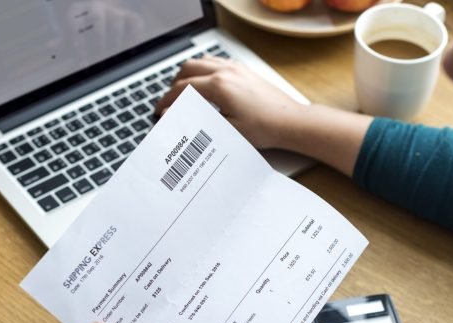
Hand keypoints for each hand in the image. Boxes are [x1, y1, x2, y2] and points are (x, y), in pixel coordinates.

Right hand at [155, 56, 303, 147]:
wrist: (291, 121)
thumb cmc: (265, 128)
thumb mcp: (227, 130)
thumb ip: (198, 121)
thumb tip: (176, 116)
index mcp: (219, 86)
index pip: (183, 88)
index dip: (168, 101)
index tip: (161, 111)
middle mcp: (226, 71)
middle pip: (188, 69)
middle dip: (174, 85)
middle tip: (170, 102)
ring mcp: (236, 68)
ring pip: (201, 61)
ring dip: (188, 74)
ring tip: (183, 92)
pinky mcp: (244, 70)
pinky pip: (216, 62)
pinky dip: (203, 69)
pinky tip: (204, 83)